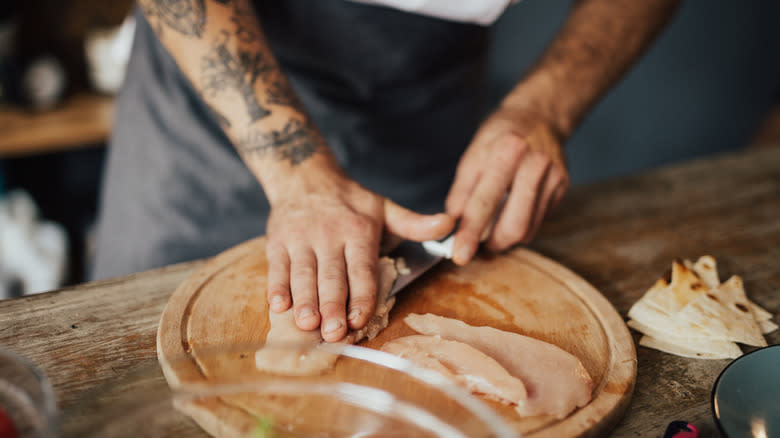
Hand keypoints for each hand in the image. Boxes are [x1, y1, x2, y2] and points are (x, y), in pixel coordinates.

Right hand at [265, 170, 453, 341]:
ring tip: (307, 325)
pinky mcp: (277, 242)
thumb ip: (415, 224)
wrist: (304, 175)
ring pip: (303, 275)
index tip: (359, 319)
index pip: (361, 269)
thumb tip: (450, 224)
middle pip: (331, 276)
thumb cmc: (349, 201)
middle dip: (332, 306)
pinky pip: (277, 267)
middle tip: (334, 332)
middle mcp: (329, 235)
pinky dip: (277, 287)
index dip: (360, 295)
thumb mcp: (385, 208)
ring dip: (304, 301)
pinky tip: (278, 306)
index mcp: (358, 231)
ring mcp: (300, 239)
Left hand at [446, 107, 568, 264]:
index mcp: (508, 151)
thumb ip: (462, 191)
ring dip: (504, 238)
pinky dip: (520, 226)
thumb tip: (453, 225)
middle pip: (514, 225)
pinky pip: (538, 221)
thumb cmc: (500, 136)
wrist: (539, 116)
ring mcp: (553, 177)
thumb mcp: (473, 154)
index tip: (459, 255)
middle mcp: (535, 164)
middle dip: (492, 244)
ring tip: (491, 233)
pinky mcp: (562, 187)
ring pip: (528, 229)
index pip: (484, 203)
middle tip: (476, 248)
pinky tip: (510, 216)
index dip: (469, 233)